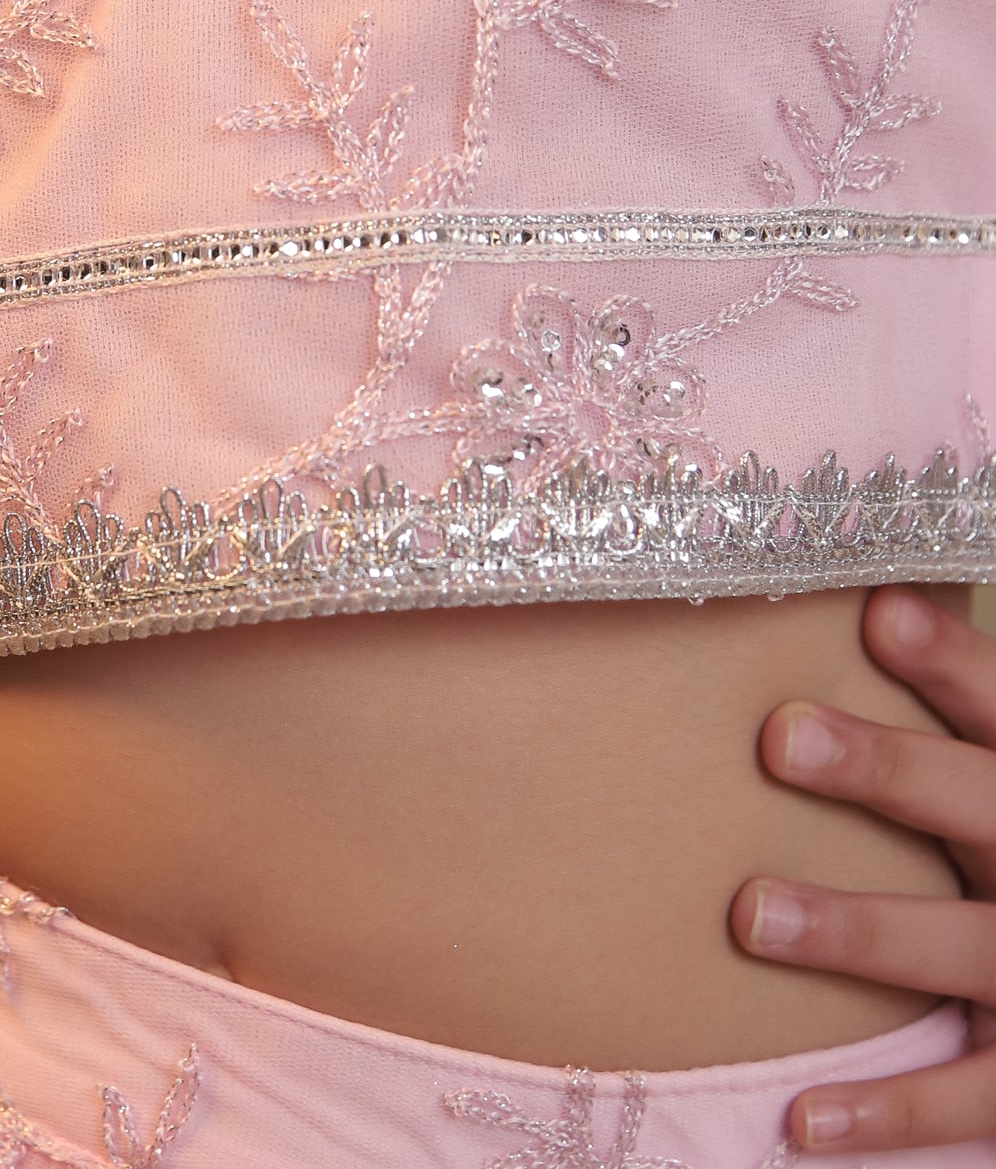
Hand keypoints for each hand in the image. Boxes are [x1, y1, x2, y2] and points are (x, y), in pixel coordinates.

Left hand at [731, 585, 995, 1150]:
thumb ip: (955, 722)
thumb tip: (869, 603)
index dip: (953, 666)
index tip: (877, 613)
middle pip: (986, 807)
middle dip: (891, 771)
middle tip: (781, 734)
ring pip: (964, 948)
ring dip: (858, 931)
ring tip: (748, 913)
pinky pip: (974, 1100)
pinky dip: (891, 1111)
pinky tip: (800, 1119)